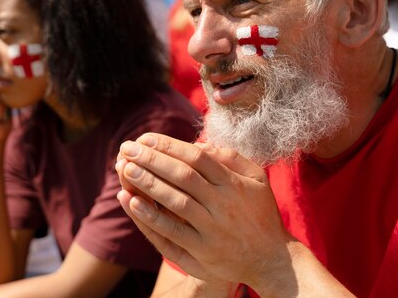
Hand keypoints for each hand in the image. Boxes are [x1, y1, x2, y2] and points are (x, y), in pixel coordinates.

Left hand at [116, 133, 293, 288]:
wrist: (272, 260)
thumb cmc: (260, 214)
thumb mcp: (256, 179)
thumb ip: (230, 158)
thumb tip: (199, 144)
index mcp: (234, 184)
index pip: (197, 158)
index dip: (169, 146)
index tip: (145, 138)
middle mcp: (223, 205)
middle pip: (183, 177)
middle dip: (152, 160)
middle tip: (127, 148)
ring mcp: (212, 231)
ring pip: (175, 203)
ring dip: (147, 184)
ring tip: (125, 168)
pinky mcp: (203, 253)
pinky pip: (172, 233)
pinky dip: (151, 217)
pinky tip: (131, 202)